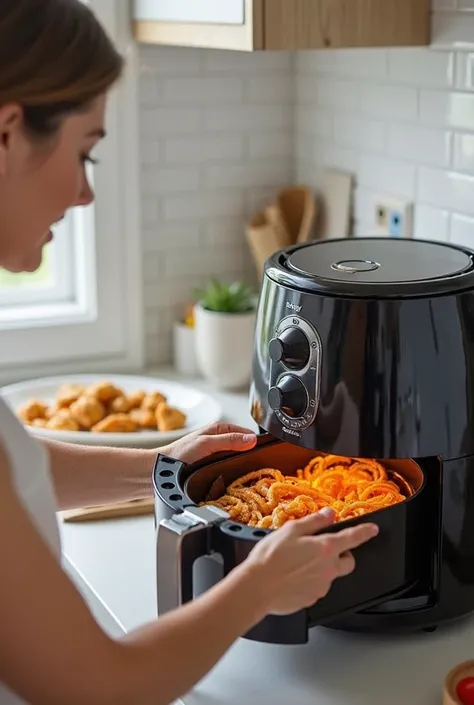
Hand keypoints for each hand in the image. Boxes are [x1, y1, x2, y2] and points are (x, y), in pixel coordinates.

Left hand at [160, 422, 256, 464]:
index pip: (245, 432)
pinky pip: (229, 464)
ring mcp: (216, 451)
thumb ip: (229, 440)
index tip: (263, 451)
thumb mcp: (207, 443)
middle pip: (242, 444)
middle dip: (249, 453)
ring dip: (241, 463)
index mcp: (219, 428)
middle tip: (257, 465)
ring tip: (248, 472)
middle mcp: (219, 439)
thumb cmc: (181, 454)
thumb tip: (251, 439)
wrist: (164, 469)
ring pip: (236, 455)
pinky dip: (233, 469)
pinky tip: (235, 476)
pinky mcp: (213, 463)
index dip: (254, 441)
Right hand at [239, 508, 378, 616]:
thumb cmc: (270, 558)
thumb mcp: (291, 530)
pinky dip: (311, 581)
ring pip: (331, 575)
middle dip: (344, 555)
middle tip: (325, 549)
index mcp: (325, 548)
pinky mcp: (312, 599)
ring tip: (299, 563)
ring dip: (323, 568)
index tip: (372, 530)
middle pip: (349, 562)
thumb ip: (314, 521)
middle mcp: (328, 568)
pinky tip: (294, 577)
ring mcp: (322, 586)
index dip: (365, 532)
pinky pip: (317, 587)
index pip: (353, 538)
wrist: (257, 587)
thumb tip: (328, 514)